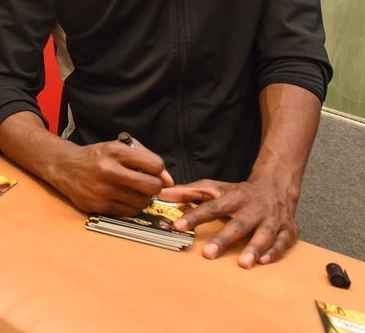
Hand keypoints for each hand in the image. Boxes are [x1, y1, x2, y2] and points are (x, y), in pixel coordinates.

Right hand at [48, 139, 173, 215]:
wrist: (65, 167)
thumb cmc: (97, 157)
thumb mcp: (118, 148)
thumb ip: (145, 158)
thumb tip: (168, 181)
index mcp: (116, 152)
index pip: (155, 165)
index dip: (158, 170)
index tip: (151, 171)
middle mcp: (109, 170)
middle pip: (152, 186)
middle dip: (154, 187)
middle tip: (146, 185)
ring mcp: (103, 190)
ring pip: (142, 202)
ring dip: (142, 198)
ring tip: (132, 191)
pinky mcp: (98, 205)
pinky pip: (129, 212)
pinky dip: (130, 206)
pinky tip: (122, 198)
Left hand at [159, 177, 298, 267]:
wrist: (277, 188)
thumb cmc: (239, 193)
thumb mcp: (215, 188)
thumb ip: (189, 192)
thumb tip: (162, 193)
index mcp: (234, 198)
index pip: (211, 207)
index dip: (195, 216)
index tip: (178, 225)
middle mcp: (254, 209)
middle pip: (237, 225)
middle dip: (224, 239)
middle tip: (208, 254)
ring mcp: (272, 220)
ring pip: (264, 234)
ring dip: (254, 248)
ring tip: (243, 263)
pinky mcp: (288, 230)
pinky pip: (282, 242)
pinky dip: (274, 252)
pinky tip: (264, 261)